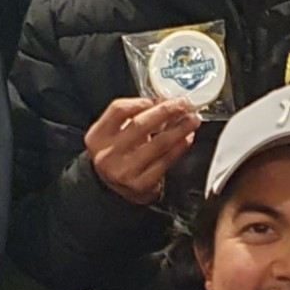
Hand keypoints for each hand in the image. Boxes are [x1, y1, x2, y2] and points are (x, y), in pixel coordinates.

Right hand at [84, 97, 200, 205]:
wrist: (115, 190)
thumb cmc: (118, 155)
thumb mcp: (114, 134)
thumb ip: (132, 117)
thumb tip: (164, 102)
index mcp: (97, 137)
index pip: (118, 110)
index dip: (140, 102)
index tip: (159, 99)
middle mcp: (108, 154)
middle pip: (140, 125)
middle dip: (166, 111)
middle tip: (184, 104)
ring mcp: (125, 171)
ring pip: (158, 144)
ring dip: (179, 129)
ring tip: (192, 120)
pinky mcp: (141, 184)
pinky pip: (165, 161)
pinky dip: (179, 148)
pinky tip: (186, 138)